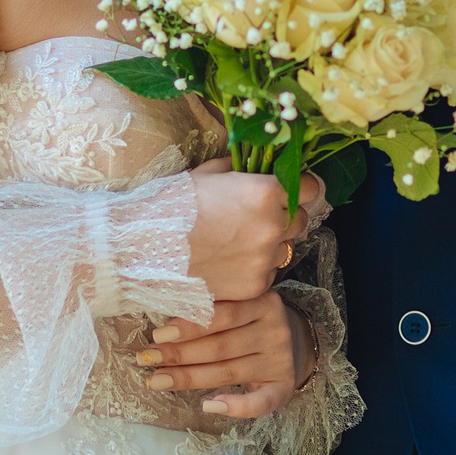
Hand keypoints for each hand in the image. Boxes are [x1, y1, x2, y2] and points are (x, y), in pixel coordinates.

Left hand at [134, 289, 315, 417]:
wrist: (297, 341)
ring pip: (229, 372)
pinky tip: (209, 406)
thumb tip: (163, 323)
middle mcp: (275, 330)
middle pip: (220, 346)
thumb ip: (213, 307)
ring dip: (190, 378)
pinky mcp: (284, 386)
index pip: (222, 315)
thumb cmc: (253, 321)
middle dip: (180, 354)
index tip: (157, 334)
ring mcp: (280, 360)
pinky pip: (260, 402)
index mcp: (264, 303)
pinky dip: (236, 407)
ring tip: (158, 380)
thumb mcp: (242, 304)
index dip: (188, 326)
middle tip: (148, 359)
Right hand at [186, 158, 320, 299]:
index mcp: (266, 192)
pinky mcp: (255, 286)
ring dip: (270, 244)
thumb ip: (243, 170)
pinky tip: (229, 262)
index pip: (310, 188)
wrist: (145, 247)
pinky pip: (267, 273)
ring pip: (285, 249)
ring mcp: (265, 259)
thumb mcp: (209, 173)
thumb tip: (258, 168)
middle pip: (300, 220)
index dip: (298, 187)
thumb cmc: (174, 204)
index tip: (287, 190)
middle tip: (255, 217)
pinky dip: (255, 268)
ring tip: (237, 242)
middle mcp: (273, 227)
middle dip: (284, 217)